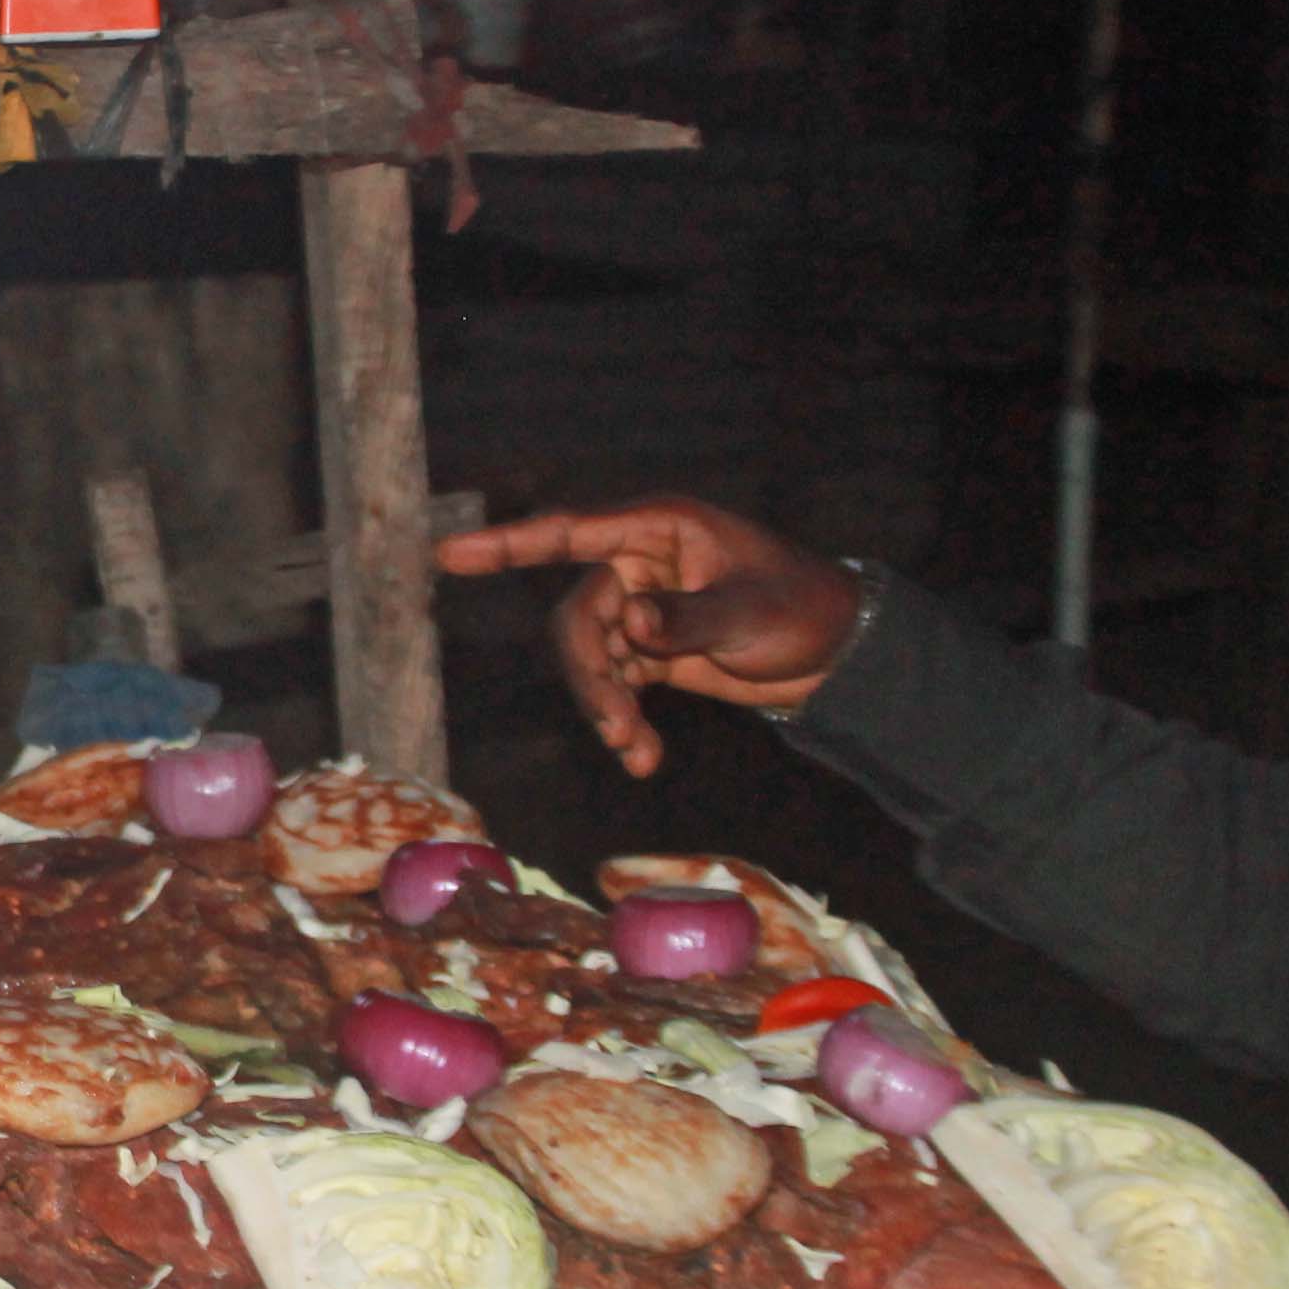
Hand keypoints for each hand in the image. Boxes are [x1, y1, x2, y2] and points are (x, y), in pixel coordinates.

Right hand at [432, 496, 860, 777]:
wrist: (839, 654)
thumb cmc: (803, 610)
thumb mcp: (750, 613)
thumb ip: (687, 618)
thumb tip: (630, 624)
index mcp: (658, 531)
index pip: (569, 533)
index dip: (508, 545)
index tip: (450, 557)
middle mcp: (639, 565)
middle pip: (576, 617)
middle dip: (590, 676)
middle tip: (618, 728)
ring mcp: (641, 609)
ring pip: (589, 658)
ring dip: (606, 707)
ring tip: (638, 751)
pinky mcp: (649, 652)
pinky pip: (614, 685)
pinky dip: (623, 722)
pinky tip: (644, 757)